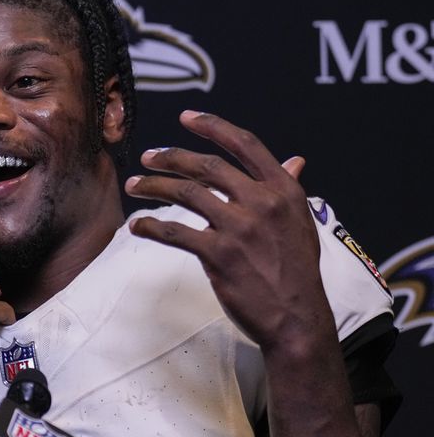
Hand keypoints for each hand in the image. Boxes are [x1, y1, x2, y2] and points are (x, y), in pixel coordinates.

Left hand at [125, 110, 327, 349]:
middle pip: (206, 165)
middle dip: (171, 157)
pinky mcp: (218, 254)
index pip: (244, 144)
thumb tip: (295, 160)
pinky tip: (137, 225)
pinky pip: (174, 231)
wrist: (296, 319)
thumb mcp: (302, 223)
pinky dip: (151, 226)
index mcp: (283, 190)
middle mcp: (261, 202)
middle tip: (149, 157)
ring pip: (185, 193)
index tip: (186, 117)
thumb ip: (291, 188)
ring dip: (153, 186)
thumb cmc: (297, 271)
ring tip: (134, 186)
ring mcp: (238, 227)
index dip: (213, 126)